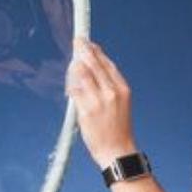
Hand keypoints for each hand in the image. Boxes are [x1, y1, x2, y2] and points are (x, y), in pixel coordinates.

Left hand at [66, 38, 135, 166]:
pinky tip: (69, 83)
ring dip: (75, 66)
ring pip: (82, 74)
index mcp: (122, 88)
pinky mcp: (86, 110)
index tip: (89, 43)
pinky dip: (70, 85)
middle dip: (83, 49)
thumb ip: (109, 86)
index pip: (107, 63)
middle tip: (77, 41)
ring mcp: (98, 100)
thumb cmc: (117, 128)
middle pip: (94, 63)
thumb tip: (94, 69)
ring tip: (73, 62)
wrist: (117, 150)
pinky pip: (74, 91)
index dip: (96, 51)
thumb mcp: (120, 102)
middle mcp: (111, 91)